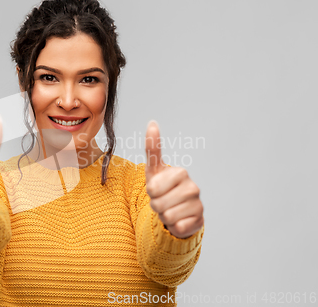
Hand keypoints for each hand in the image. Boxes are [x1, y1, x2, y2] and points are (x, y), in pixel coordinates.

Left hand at [145, 121, 203, 238]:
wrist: (175, 211)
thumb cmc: (163, 189)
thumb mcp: (154, 170)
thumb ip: (153, 148)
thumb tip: (152, 122)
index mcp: (180, 173)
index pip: (153, 188)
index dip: (151, 192)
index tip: (156, 189)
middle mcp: (193, 187)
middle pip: (159, 204)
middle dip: (156, 206)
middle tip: (162, 201)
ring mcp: (198, 204)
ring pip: (167, 216)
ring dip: (164, 217)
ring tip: (169, 210)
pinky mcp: (200, 221)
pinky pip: (177, 227)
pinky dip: (174, 227)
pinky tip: (179, 220)